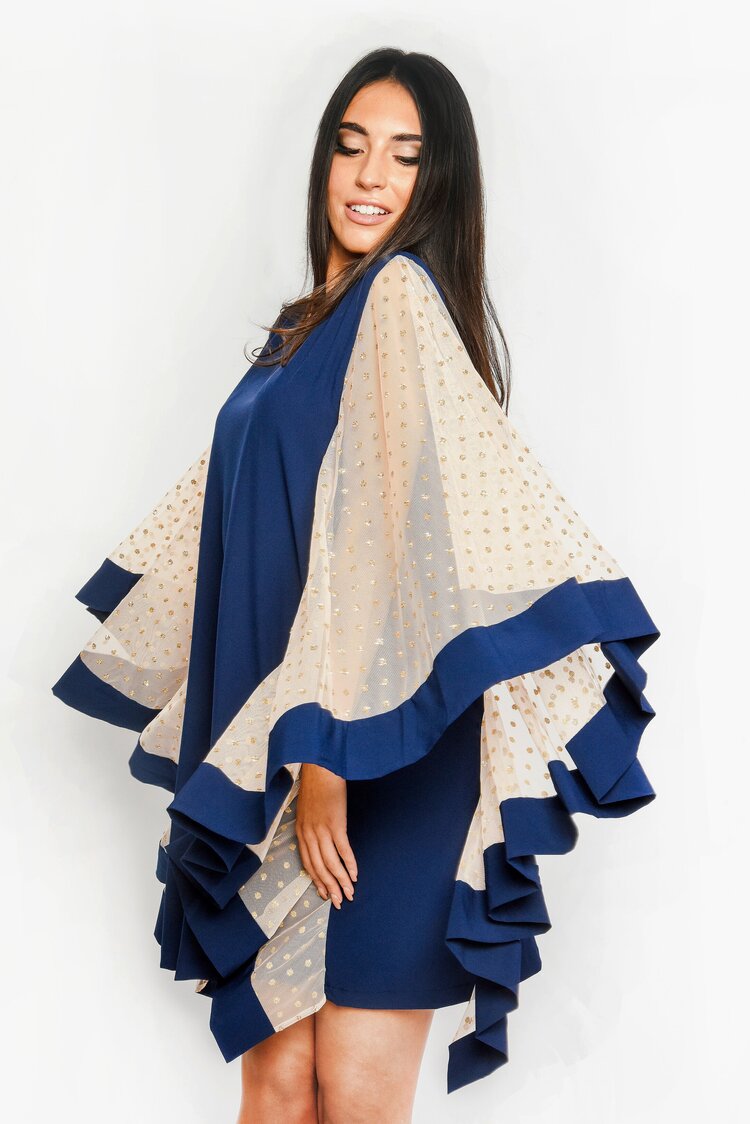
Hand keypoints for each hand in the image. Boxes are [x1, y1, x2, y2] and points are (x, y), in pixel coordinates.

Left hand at [296, 762, 357, 908]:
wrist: (321, 768)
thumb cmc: (317, 786)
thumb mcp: (308, 809)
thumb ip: (311, 826)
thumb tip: (320, 839)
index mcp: (301, 832)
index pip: (308, 863)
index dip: (317, 880)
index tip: (324, 893)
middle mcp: (309, 834)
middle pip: (319, 868)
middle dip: (329, 887)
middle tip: (337, 902)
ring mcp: (322, 830)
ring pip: (331, 863)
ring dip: (340, 881)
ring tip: (349, 893)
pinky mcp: (336, 824)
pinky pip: (343, 849)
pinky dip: (349, 864)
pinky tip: (354, 874)